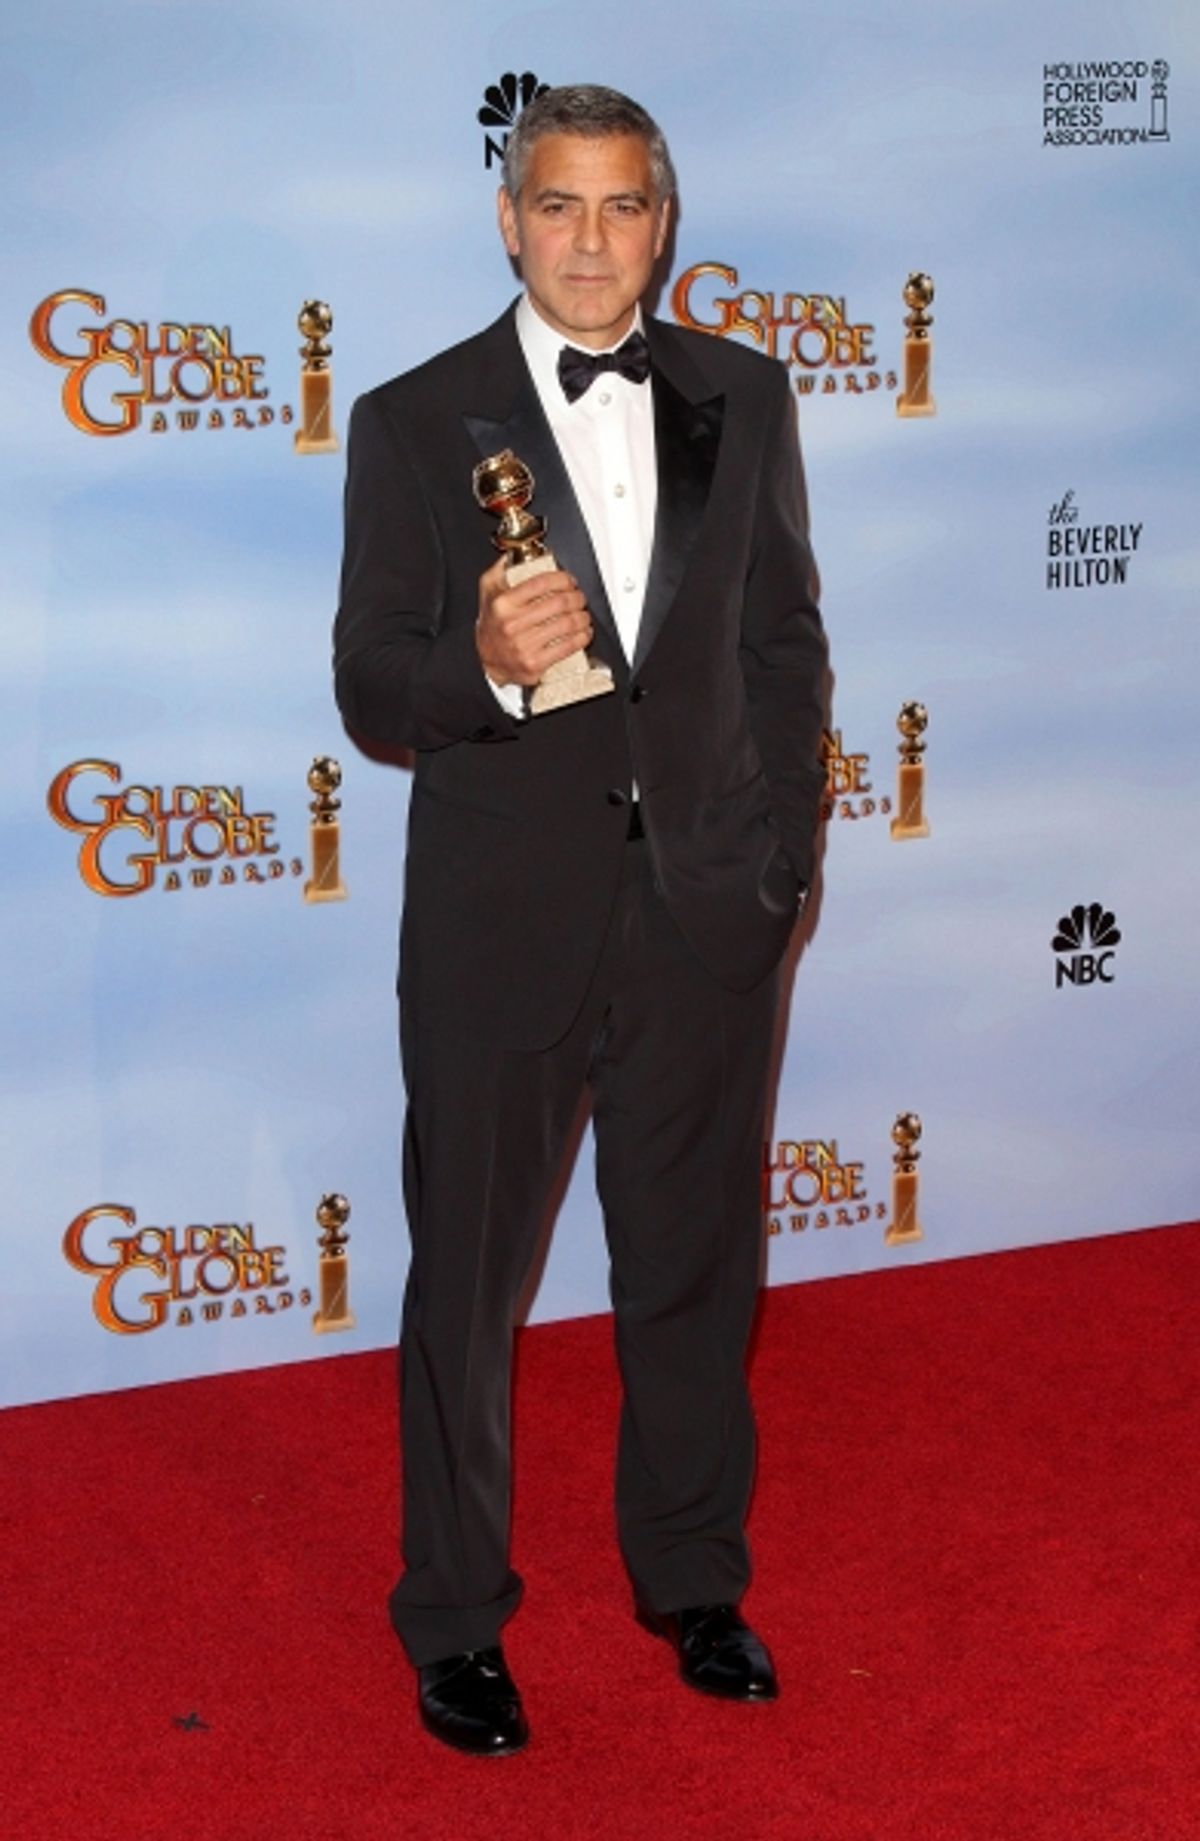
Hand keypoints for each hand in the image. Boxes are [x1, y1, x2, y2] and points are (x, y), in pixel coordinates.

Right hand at [476, 557, 593, 687]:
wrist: (488, 660)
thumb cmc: (493, 624)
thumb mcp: (488, 592)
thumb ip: (500, 570)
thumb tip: (514, 554)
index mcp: (503, 604)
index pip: (542, 583)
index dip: (562, 579)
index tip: (569, 581)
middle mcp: (512, 624)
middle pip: (559, 603)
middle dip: (577, 598)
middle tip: (579, 598)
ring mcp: (523, 645)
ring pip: (567, 624)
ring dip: (582, 617)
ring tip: (583, 614)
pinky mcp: (535, 663)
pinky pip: (567, 647)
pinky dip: (581, 638)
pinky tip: (583, 633)